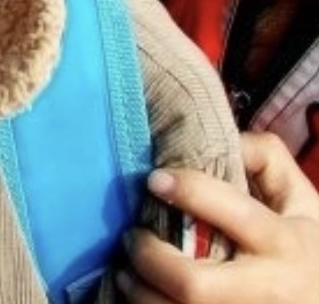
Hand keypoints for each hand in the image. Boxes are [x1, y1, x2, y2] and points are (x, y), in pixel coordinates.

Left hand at [118, 132, 318, 302]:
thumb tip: (219, 138)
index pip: (232, 214)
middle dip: (150, 258)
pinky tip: (140, 296)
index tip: (153, 179)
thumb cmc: (309, 247)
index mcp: (283, 244)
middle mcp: (267, 289)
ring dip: (140, 293)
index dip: (189, 192)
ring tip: (125, 271)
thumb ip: (265, 159)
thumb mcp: (302, 202)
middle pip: (192, 285)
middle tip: (131, 236)